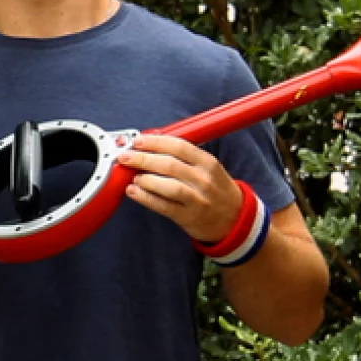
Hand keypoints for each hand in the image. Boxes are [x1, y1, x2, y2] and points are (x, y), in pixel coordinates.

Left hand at [116, 134, 241, 242]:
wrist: (234, 219)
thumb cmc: (215, 189)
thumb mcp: (207, 168)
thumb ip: (183, 157)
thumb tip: (150, 145)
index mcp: (208, 163)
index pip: (179, 146)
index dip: (156, 142)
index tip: (138, 141)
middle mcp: (204, 180)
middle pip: (170, 165)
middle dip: (143, 159)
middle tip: (126, 156)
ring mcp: (197, 200)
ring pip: (168, 186)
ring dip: (146, 179)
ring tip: (133, 176)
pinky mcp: (188, 217)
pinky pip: (163, 206)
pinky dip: (146, 198)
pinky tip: (133, 191)